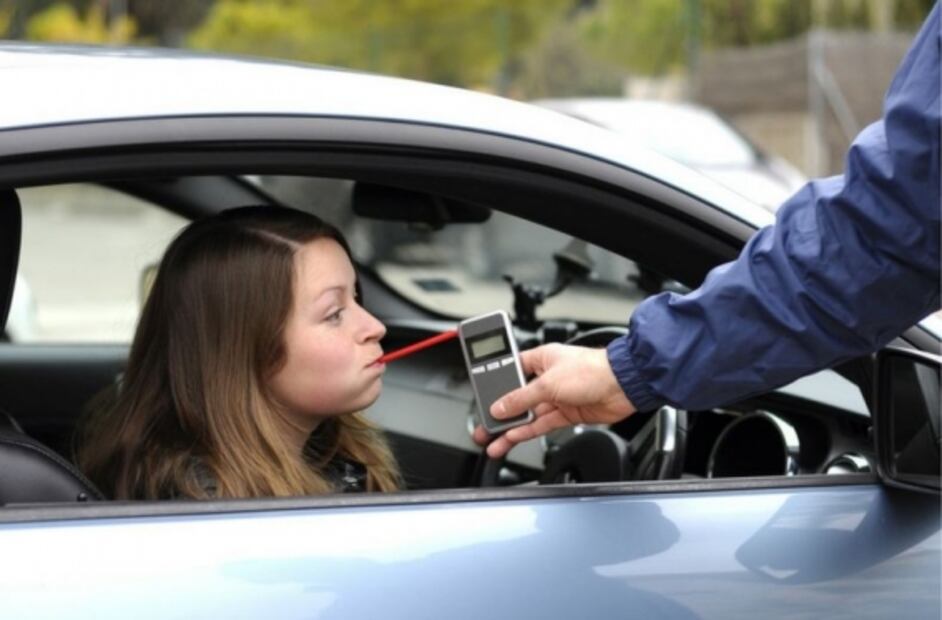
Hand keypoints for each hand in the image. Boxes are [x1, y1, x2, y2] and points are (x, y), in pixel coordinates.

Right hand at [472, 343, 635, 458]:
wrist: (624, 386)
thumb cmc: (593, 369)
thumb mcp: (548, 383)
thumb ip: (522, 397)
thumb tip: (501, 406)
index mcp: (541, 359)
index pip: (510, 371)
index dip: (496, 385)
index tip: (483, 399)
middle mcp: (548, 377)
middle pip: (517, 397)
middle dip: (501, 412)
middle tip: (483, 425)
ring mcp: (558, 396)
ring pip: (528, 415)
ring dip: (511, 428)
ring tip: (492, 440)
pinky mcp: (567, 413)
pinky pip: (541, 424)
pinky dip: (527, 432)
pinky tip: (512, 439)